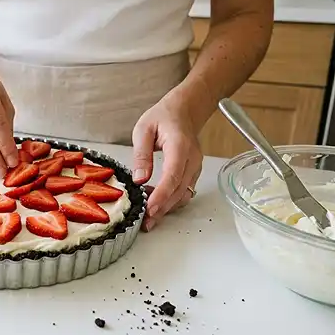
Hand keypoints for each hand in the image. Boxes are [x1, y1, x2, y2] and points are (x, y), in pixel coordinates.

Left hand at [131, 97, 202, 231]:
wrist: (183, 111)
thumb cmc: (163, 117)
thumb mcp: (143, 130)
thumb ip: (141, 154)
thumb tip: (139, 179)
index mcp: (180, 146)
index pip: (173, 175)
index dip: (162, 195)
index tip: (150, 208)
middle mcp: (192, 159)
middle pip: (180, 190)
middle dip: (163, 208)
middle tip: (146, 222)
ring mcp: (195, 167)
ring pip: (183, 194)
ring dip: (167, 207)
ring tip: (147, 215)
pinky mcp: (193, 172)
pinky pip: (184, 190)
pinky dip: (171, 200)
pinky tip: (155, 202)